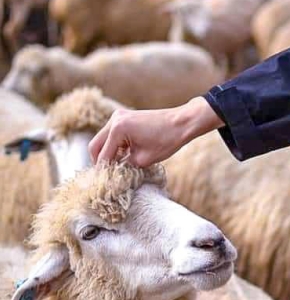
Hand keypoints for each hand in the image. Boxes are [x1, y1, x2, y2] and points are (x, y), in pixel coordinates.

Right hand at [88, 96, 223, 166]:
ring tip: (118, 167)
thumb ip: (125, 166)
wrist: (182, 122)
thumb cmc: (167, 140)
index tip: (103, 182)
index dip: (103, 170)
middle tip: (107, 176)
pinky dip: (116, 146)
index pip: (103, 154)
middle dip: (101, 161)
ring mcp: (118, 116)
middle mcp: (114, 119)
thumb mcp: (144, 159)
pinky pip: (113, 134)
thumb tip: (114, 173)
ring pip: (103, 139)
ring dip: (108, 153)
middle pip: (96, 145)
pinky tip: (125, 156)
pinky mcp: (124, 117)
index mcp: (118, 129)